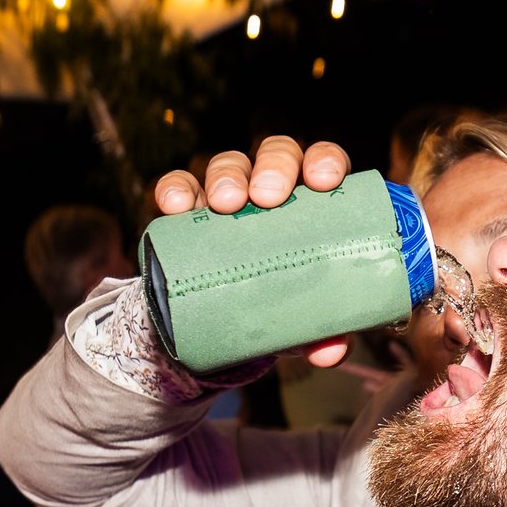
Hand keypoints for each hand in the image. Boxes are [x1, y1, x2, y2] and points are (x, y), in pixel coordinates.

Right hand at [151, 136, 353, 367]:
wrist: (224, 323)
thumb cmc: (280, 302)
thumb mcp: (304, 320)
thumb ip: (324, 331)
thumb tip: (330, 351)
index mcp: (312, 200)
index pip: (323, 163)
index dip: (325, 161)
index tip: (323, 180)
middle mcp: (271, 186)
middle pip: (276, 154)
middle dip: (273, 167)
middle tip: (267, 197)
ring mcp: (228, 193)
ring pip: (228, 164)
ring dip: (227, 176)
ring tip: (224, 203)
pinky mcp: (188, 210)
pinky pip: (179, 187)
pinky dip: (176, 189)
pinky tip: (176, 205)